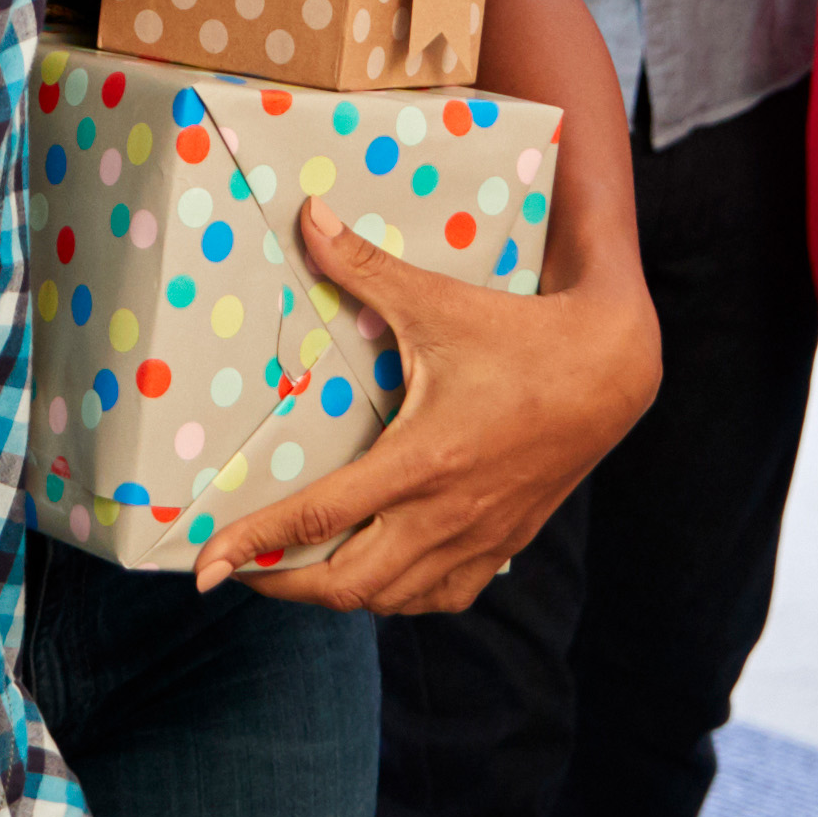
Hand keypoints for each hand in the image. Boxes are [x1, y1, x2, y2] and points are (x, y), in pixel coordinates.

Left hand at [208, 199, 663, 614]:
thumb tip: (307, 216)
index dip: (254, 543)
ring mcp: (477, 538)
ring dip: (335, 595)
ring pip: (390, 600)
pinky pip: (439, 597)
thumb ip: (364, 267)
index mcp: (422, 462)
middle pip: (346, 584)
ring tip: (292, 570)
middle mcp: (446, 514)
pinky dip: (397, 597)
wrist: (612, 371)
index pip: (319, 517)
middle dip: (281, 584)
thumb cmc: (522, 335)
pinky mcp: (502, 545)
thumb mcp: (438, 301)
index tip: (205, 566)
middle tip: (238, 568)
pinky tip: (376, 575)